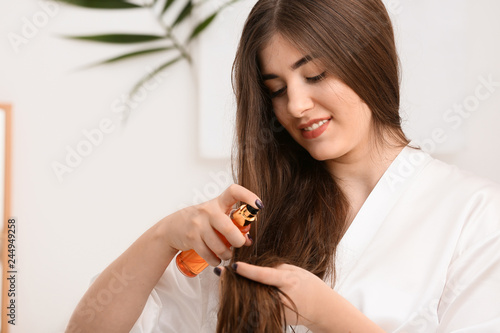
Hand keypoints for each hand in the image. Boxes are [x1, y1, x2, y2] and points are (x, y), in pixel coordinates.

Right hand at [161, 184, 261, 265]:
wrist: (172, 227)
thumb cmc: (201, 221)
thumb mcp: (215, 216)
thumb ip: (232, 224)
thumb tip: (248, 240)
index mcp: (217, 202)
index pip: (234, 191)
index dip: (248, 196)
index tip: (259, 205)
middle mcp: (208, 211)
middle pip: (229, 228)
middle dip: (238, 241)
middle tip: (239, 244)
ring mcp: (198, 224)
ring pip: (219, 246)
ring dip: (226, 254)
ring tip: (227, 253)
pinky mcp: (191, 238)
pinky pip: (209, 254)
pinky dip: (215, 260)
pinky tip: (216, 259)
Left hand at [228, 262, 384, 331]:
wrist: (321, 309)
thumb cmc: (309, 286)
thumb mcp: (295, 270)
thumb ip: (275, 267)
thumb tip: (255, 263)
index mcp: (288, 281)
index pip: (264, 276)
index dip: (248, 271)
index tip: (234, 266)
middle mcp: (280, 298)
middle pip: (253, 290)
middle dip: (236, 281)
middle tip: (220, 272)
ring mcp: (276, 311)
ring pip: (251, 301)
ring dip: (237, 291)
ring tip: (224, 280)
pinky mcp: (273, 318)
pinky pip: (255, 307)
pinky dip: (245, 299)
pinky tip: (236, 291)